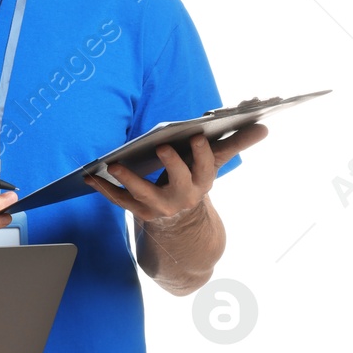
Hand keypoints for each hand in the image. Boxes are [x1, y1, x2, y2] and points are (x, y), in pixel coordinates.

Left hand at [84, 125, 267, 225]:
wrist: (181, 224)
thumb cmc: (194, 179)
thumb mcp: (213, 163)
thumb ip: (235, 143)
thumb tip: (264, 127)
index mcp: (202, 181)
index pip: (206, 166)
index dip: (202, 153)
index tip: (198, 136)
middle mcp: (182, 196)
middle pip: (178, 180)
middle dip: (172, 165)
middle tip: (163, 147)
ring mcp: (159, 206)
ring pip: (143, 193)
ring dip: (128, 179)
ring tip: (114, 164)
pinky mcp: (138, 211)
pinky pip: (118, 201)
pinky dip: (103, 189)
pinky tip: (88, 176)